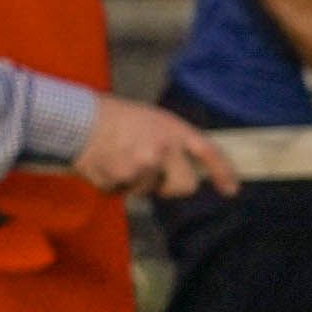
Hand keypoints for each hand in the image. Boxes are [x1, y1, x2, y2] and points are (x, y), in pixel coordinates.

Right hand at [71, 99, 233, 199]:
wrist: (80, 120)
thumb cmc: (119, 119)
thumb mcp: (156, 121)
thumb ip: (175, 142)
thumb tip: (189, 167)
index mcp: (175, 131)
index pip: (209, 153)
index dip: (222, 172)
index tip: (231, 189)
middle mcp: (162, 149)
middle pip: (185, 186)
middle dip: (172, 187)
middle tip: (156, 179)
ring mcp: (141, 166)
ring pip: (148, 191)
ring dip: (136, 182)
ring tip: (120, 159)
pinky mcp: (118, 180)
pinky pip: (122, 193)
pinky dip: (114, 184)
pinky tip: (106, 164)